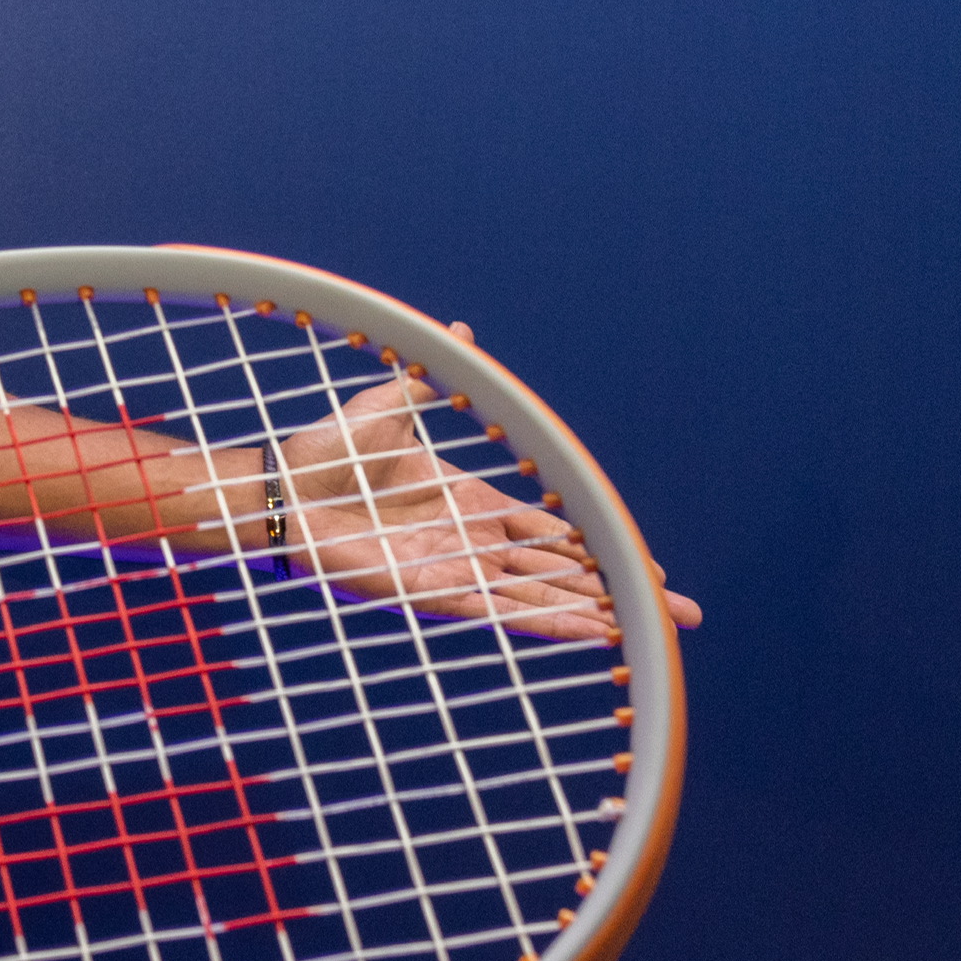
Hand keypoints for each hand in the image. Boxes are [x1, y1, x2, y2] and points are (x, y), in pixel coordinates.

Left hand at [266, 329, 705, 644]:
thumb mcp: (391, 403)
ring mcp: (454, 571)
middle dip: (621, 593)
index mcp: (469, 499)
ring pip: (543, 597)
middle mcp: (470, 541)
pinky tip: (593, 634)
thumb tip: (461, 326)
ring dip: (598, 613)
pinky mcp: (432, 593)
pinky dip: (549, 624)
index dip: (598, 543)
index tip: (647, 565)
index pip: (551, 528)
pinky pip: (502, 613)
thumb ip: (433, 377)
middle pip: (562, 572)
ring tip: (651, 631)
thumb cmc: (326, 451)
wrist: (278, 488)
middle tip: (682, 617)